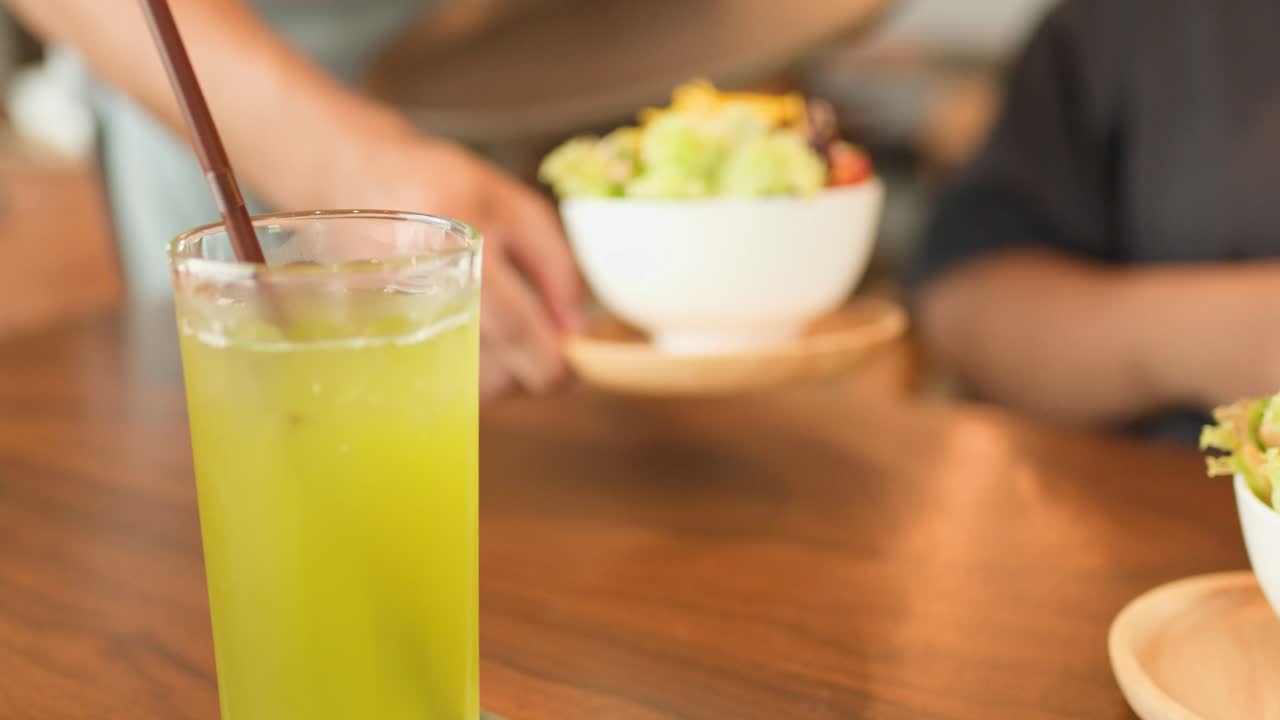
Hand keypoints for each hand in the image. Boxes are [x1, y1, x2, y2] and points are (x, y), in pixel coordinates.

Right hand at [325, 132, 585, 400]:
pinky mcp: (368, 334)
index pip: (513, 327)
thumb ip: (555, 264)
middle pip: (488, 368)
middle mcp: (415, 277)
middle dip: (527, 372)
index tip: (572, 374)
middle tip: (546, 355)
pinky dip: (464, 373)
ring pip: (461, 383)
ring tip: (505, 339)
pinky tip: (472, 342)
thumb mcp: (512, 205)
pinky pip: (432, 378)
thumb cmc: (442, 187)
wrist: (353, 176)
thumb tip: (577, 333)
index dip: (550, 363)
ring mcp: (383, 312)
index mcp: (457, 235)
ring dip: (498, 376)